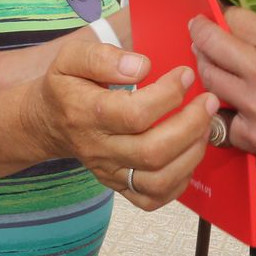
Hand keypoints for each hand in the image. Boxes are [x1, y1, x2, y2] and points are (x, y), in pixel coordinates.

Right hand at [29, 42, 215, 210]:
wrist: (48, 122)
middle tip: (207, 102)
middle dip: (190, 126)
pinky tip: (188, 153)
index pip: (134, 113)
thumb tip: (142, 66)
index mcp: (86, 113)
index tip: (185, 74)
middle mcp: (99, 148)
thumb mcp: (71, 58)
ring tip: (204, 126)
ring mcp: (110, 171)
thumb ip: (103, 57)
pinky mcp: (119, 186)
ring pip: (158, 179)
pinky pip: (153, 198)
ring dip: (191, 154)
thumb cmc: (66, 86)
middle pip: (152, 151)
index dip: (168, 94)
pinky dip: (180, 181)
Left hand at [189, 8, 255, 172]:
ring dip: (206, 67)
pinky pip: (222, 120)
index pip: (233, 19)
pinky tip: (227, 102)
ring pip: (210, 80)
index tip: (224, 17)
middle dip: (200, 34)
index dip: (227, 16)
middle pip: (210, 46)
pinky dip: (223, 110)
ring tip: (207, 61)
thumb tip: (255, 27)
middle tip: (198, 30)